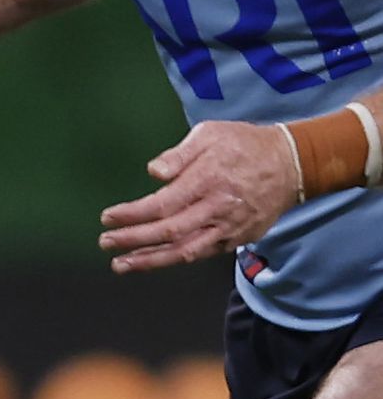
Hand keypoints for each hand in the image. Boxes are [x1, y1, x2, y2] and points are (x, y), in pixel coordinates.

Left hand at [98, 120, 299, 272]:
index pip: (162, 205)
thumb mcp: (210, 134)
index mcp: (207, 180)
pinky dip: (177, 258)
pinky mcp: (240, 238)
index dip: (132, 215)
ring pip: (187, 251)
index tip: (108, 219)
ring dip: (152, 260)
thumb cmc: (244, 144)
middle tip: (105, 243)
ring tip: (122, 264)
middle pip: (170, 232)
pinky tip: (154, 259)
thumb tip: (153, 172)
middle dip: (134, 241)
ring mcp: (231, 227)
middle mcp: (218, 209)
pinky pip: (203, 253)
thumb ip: (179, 154)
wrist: (292, 164)